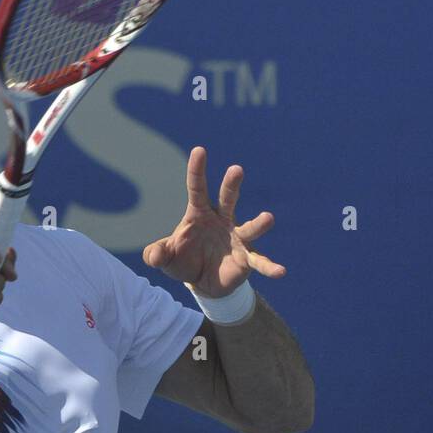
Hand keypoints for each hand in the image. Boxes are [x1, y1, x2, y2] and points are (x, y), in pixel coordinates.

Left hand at [142, 146, 285, 299]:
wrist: (203, 282)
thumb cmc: (184, 261)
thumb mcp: (166, 258)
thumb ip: (156, 255)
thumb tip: (152, 256)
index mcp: (200, 214)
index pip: (197, 189)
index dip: (197, 170)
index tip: (199, 150)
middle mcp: (222, 220)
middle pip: (227, 199)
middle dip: (232, 185)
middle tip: (236, 170)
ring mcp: (236, 238)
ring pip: (249, 228)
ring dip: (258, 224)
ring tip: (268, 218)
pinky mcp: (246, 258)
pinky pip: (259, 262)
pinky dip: (269, 267)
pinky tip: (280, 272)